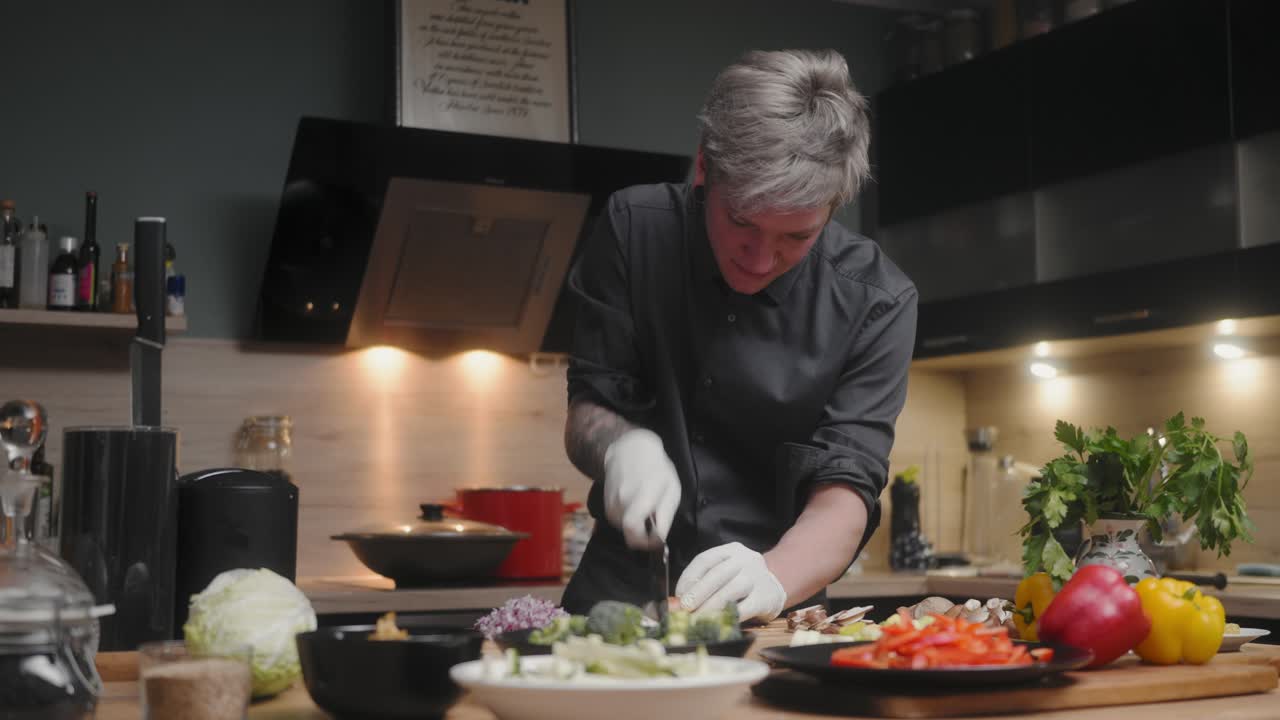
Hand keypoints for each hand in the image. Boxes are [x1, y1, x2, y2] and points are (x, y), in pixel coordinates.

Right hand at [602, 428, 680, 549]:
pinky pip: (618, 522)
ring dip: (636, 527)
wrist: (628, 451)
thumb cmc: (656, 468)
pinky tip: (635, 505)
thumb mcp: (672, 489)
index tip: (657, 540)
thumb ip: (665, 515)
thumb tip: (660, 539)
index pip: (634, 529)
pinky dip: (628, 520)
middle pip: (629, 534)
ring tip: (645, 509)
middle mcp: (622, 500)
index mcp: (641, 495)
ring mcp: (611, 503)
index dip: (646, 542)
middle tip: (653, 528)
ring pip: (624, 529)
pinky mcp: (606, 505)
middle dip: (642, 537)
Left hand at [675, 542, 787, 622]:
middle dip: (698, 592)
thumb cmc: (743, 581)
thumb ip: (705, 582)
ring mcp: (758, 578)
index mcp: (732, 550)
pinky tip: (717, 623)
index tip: (678, 595)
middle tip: (685, 608)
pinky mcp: (766, 598)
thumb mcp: (726, 573)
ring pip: (731, 589)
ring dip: (711, 606)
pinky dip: (728, 616)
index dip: (689, 578)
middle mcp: (746, 560)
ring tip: (697, 618)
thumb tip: (677, 601)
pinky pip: (744, 608)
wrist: (776, 586)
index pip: (705, 559)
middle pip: (718, 574)